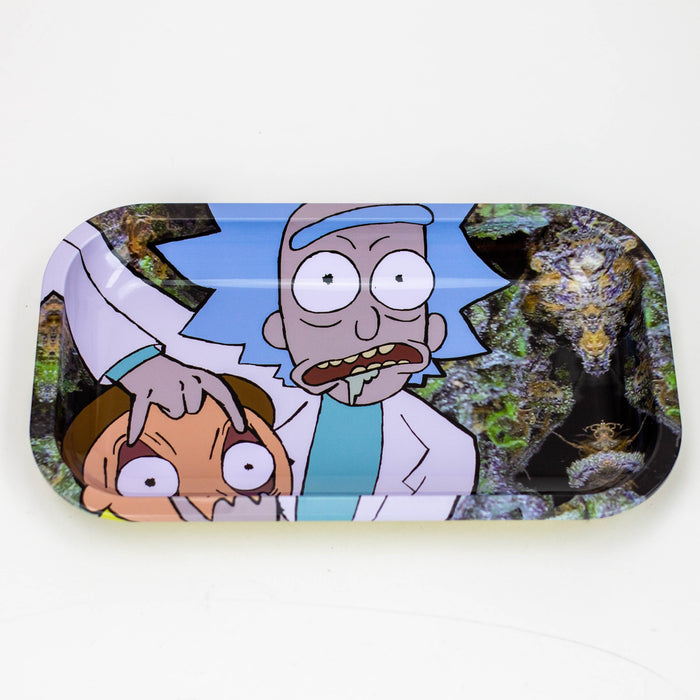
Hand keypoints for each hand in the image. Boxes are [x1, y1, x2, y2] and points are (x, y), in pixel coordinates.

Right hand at [118, 354, 245, 443]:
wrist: (139, 358)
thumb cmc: (170, 376)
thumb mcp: (191, 378)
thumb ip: (203, 393)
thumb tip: (219, 415)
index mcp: (198, 374)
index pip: (223, 392)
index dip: (233, 410)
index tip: (242, 428)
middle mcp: (184, 376)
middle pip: (193, 408)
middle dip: (184, 407)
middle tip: (173, 394)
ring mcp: (164, 383)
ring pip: (174, 412)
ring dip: (166, 408)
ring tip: (160, 395)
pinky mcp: (143, 390)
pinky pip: (141, 413)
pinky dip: (136, 425)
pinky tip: (132, 441)